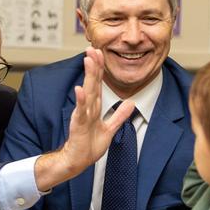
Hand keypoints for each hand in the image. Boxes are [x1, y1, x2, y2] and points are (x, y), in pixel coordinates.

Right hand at [33, 47, 133, 190]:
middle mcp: (88, 108)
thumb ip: (120, 115)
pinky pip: (81, 111)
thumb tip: (131, 103)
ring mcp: (82, 115)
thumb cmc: (89, 145)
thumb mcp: (109, 129)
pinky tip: (80, 89)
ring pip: (87, 92)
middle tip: (92, 48)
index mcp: (94, 107)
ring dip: (88, 76)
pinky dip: (81, 100)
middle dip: (93, 65)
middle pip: (92, 82)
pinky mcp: (79, 124)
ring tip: (88, 61)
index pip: (98, 83)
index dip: (100, 68)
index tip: (101, 53)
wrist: (78, 161)